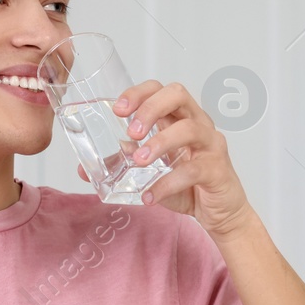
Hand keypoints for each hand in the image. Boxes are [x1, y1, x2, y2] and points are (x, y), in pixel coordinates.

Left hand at [76, 80, 253, 236]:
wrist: (221, 214)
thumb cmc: (189, 186)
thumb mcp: (150, 172)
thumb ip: (123, 164)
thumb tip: (84, 168)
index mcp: (179, 119)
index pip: (161, 90)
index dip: (139, 93)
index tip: (118, 108)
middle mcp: (198, 124)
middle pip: (178, 95)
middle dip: (150, 108)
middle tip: (131, 130)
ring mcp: (211, 145)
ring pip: (189, 128)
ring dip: (159, 142)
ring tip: (138, 160)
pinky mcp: (218, 169)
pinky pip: (192, 170)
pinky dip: (167, 183)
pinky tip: (150, 195)